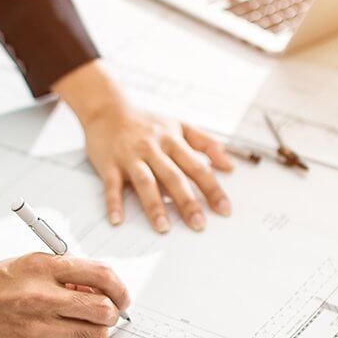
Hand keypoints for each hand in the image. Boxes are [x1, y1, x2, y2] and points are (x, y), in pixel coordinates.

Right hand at [0, 254, 129, 337]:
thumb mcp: (20, 265)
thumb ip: (56, 272)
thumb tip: (90, 285)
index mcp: (42, 267)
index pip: (101, 274)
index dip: (119, 287)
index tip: (120, 294)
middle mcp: (44, 296)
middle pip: (104, 309)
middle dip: (113, 313)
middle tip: (109, 314)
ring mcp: (38, 327)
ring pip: (94, 335)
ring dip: (98, 332)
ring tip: (87, 327)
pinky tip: (64, 337)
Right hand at [54, 60, 232, 231]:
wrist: (107, 109)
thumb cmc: (146, 122)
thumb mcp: (180, 126)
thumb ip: (206, 143)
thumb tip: (230, 165)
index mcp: (172, 141)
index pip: (197, 168)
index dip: (212, 189)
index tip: (223, 209)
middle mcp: (153, 149)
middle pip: (173, 177)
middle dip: (187, 202)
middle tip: (198, 224)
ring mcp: (130, 157)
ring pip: (145, 182)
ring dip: (154, 205)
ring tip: (163, 228)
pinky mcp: (108, 164)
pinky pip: (112, 185)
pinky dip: (114, 203)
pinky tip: (117, 220)